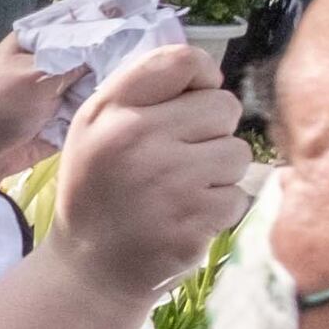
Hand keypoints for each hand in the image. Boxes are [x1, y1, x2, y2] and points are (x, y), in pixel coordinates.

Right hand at [50, 45, 247, 294]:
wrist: (90, 267)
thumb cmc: (102, 188)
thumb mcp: (96, 129)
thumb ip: (141, 91)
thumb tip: (205, 69)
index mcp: (110, 110)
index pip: (182, 60)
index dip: (201, 76)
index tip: (192, 99)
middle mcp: (135, 138)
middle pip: (223, 105)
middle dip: (212, 131)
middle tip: (180, 157)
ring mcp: (167, 181)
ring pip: (237, 152)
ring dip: (218, 172)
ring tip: (181, 189)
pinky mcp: (193, 220)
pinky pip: (238, 196)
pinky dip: (219, 208)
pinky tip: (185, 217)